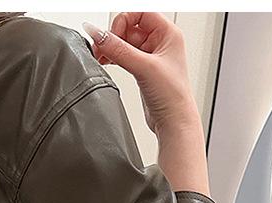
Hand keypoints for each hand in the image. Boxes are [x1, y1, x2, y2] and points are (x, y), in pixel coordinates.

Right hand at [82, 13, 199, 134]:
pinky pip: (124, 55)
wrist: (173, 121)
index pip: (140, 12)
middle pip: (130, 26)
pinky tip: (106, 63)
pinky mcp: (142, 69)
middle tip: (102, 50)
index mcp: (168, 33)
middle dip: (113, 36)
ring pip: (125, 41)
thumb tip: (98, 35)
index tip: (110, 36)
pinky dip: (113, 57)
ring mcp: (150, 56)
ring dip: (111, 47)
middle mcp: (160, 42)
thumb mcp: (144, 67)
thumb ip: (119, 50)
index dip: (123, 21)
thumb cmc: (172, 95)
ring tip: (101, 58)